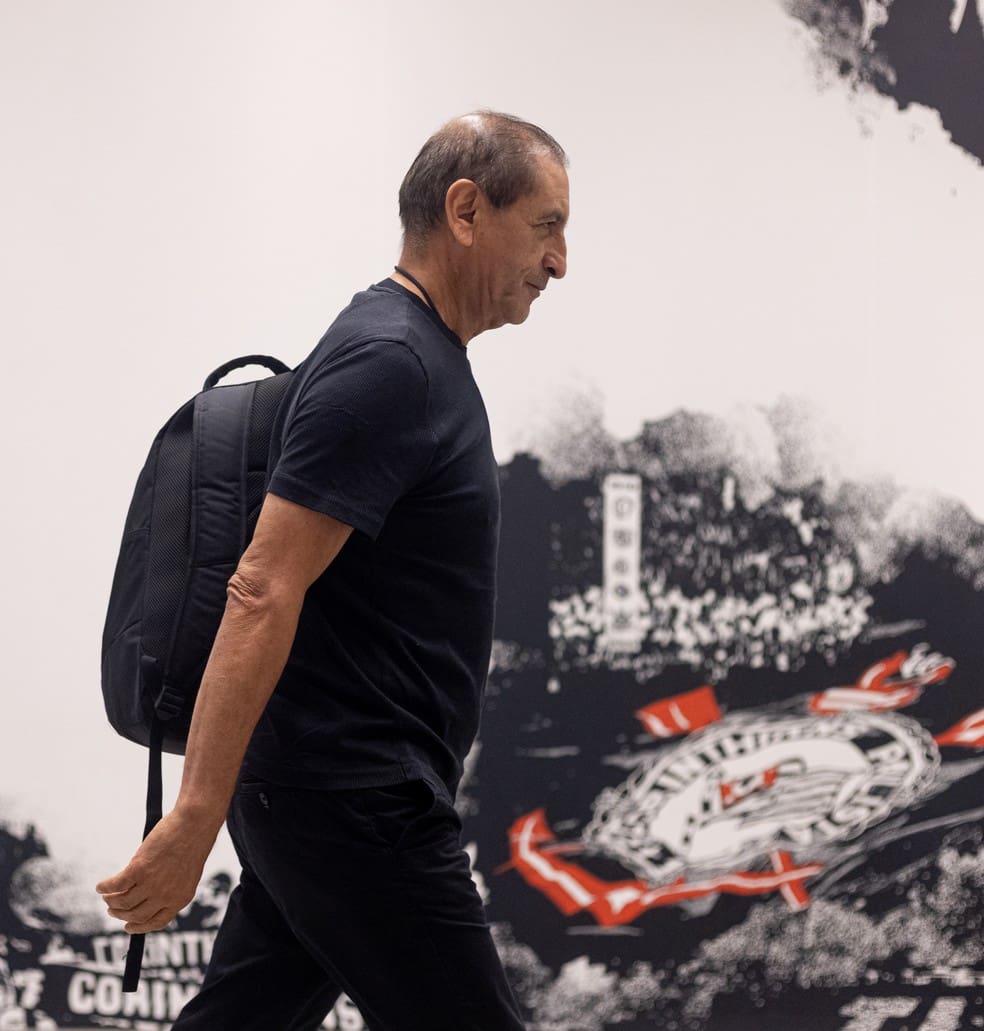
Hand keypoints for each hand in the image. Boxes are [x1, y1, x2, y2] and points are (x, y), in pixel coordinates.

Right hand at [95, 806, 219, 933]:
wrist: (196, 822)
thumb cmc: (193, 841)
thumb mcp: (187, 872)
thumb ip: (172, 886)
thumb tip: (150, 894)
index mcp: (181, 898)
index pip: (156, 922)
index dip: (139, 927)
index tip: (128, 926)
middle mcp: (165, 896)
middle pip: (135, 916)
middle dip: (121, 915)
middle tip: (112, 909)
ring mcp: (151, 884)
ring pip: (122, 903)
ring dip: (111, 902)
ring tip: (106, 896)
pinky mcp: (139, 869)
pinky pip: (115, 886)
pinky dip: (104, 888)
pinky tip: (100, 886)